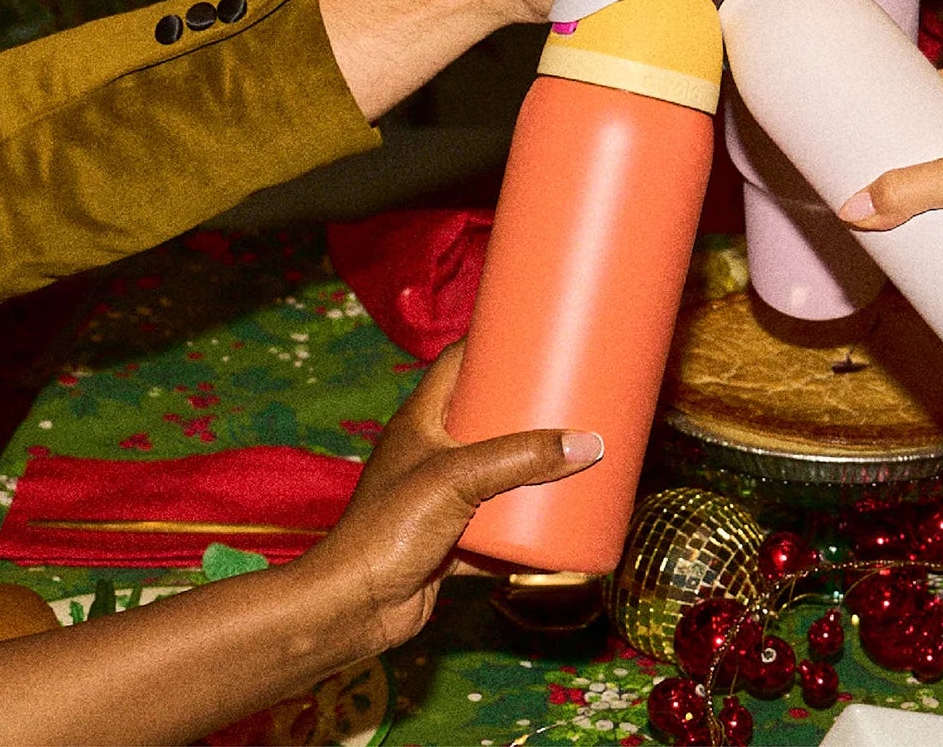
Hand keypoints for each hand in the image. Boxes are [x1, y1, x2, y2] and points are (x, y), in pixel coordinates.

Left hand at [288, 344, 601, 654]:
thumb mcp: (457, 479)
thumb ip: (520, 459)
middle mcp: (429, 455)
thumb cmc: (387, 530)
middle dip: (529, 415)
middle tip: (574, 404)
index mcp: (420, 422)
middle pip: (486, 421)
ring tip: (577, 459)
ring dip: (531, 473)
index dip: (494, 345)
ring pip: (496, 477)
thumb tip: (587, 443)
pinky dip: (526, 529)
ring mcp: (439, 500)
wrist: (355, 605)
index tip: (538, 337)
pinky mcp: (450, 541)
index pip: (457, 365)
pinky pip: (497, 530)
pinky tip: (559, 525)